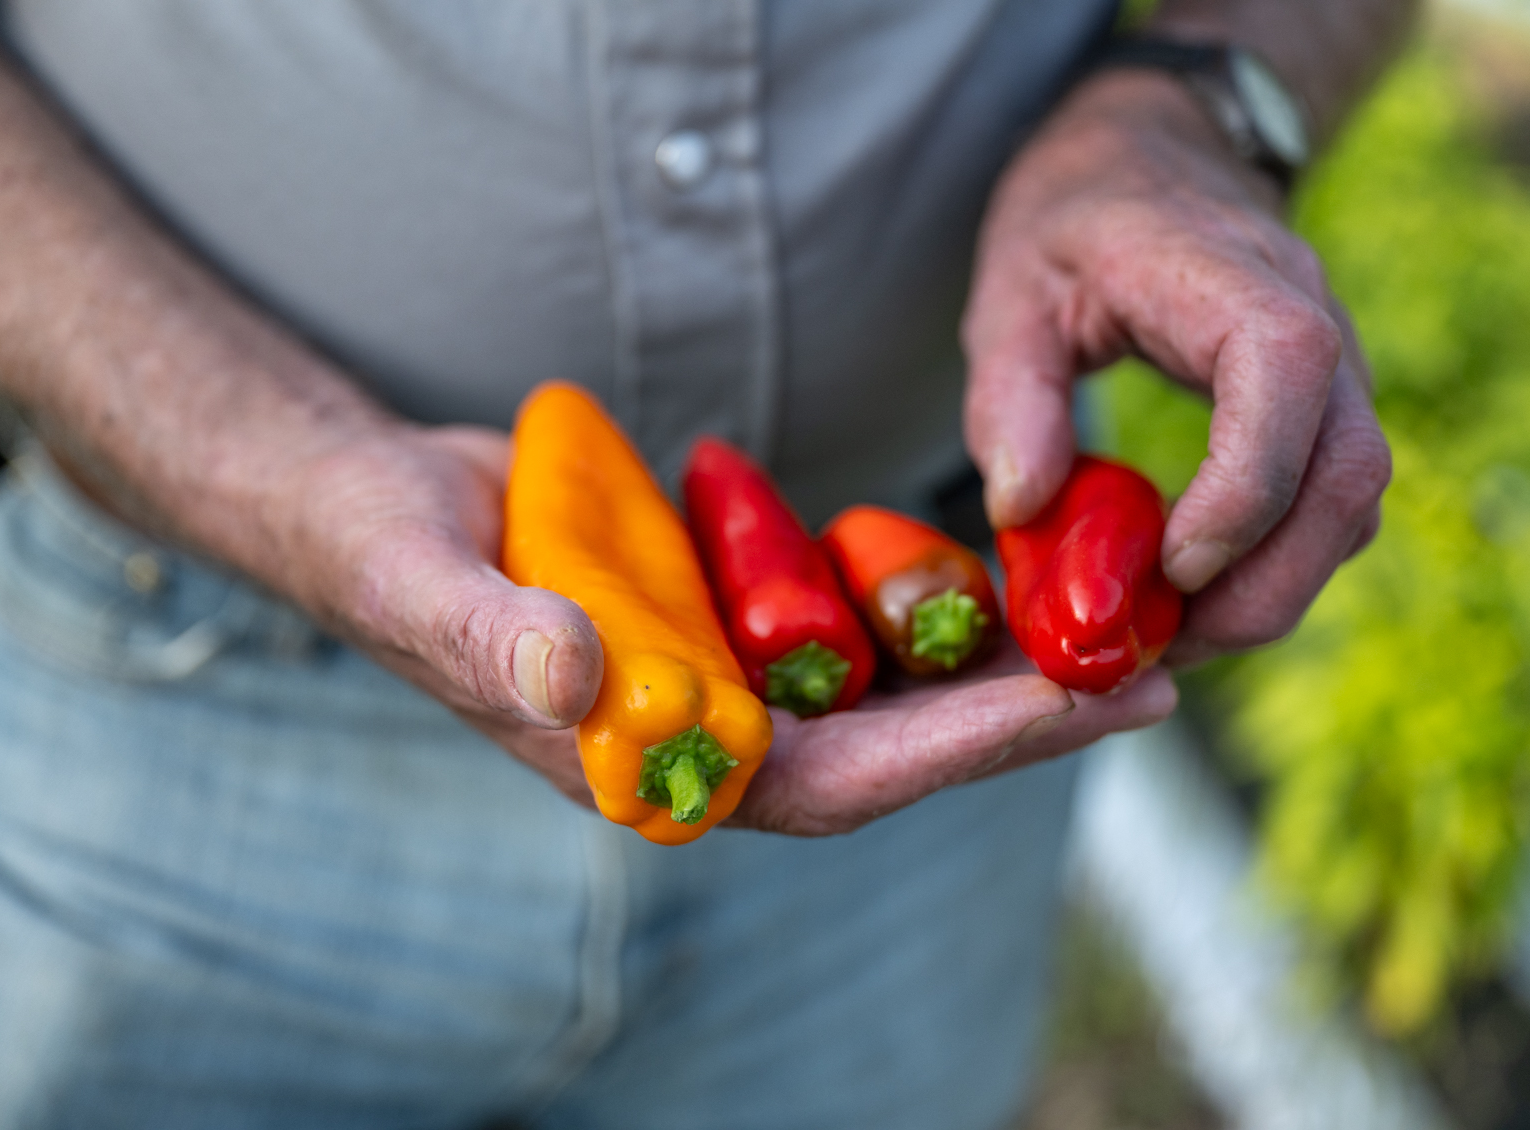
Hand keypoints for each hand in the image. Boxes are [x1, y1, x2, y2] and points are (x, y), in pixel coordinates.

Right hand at [269, 425, 1173, 827]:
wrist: (377, 503)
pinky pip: (848, 627)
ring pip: (885, 689)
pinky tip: (1003, 568)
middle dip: (1015, 716)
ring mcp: (725, 679)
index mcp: (653, 762)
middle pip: (891, 746)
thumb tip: (568, 684)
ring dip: (992, 662)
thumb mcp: (429, 585)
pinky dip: (925, 604)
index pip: (828, 781)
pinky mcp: (730, 617)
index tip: (1066, 704)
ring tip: (1115, 623)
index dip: (948, 750)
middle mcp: (709, 737)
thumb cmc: (390, 553)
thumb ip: (495, 640)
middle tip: (1152, 676)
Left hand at [962, 69, 1391, 664]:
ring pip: (1354, 499)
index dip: (1246, 486)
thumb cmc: (1072, 223)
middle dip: (1268, 583)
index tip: (1172, 570)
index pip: (1286, 371)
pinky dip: (1277, 565)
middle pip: (1349, 468)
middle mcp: (1311, 315)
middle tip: (1166, 646)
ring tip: (1171, 634)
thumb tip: (1022, 511)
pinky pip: (1331, 501)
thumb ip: (1010, 398)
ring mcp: (1336, 362)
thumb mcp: (1007, 293)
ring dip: (1276, 588)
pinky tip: (1196, 596)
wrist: (1149, 157)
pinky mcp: (1326, 407)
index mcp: (1223, 272)